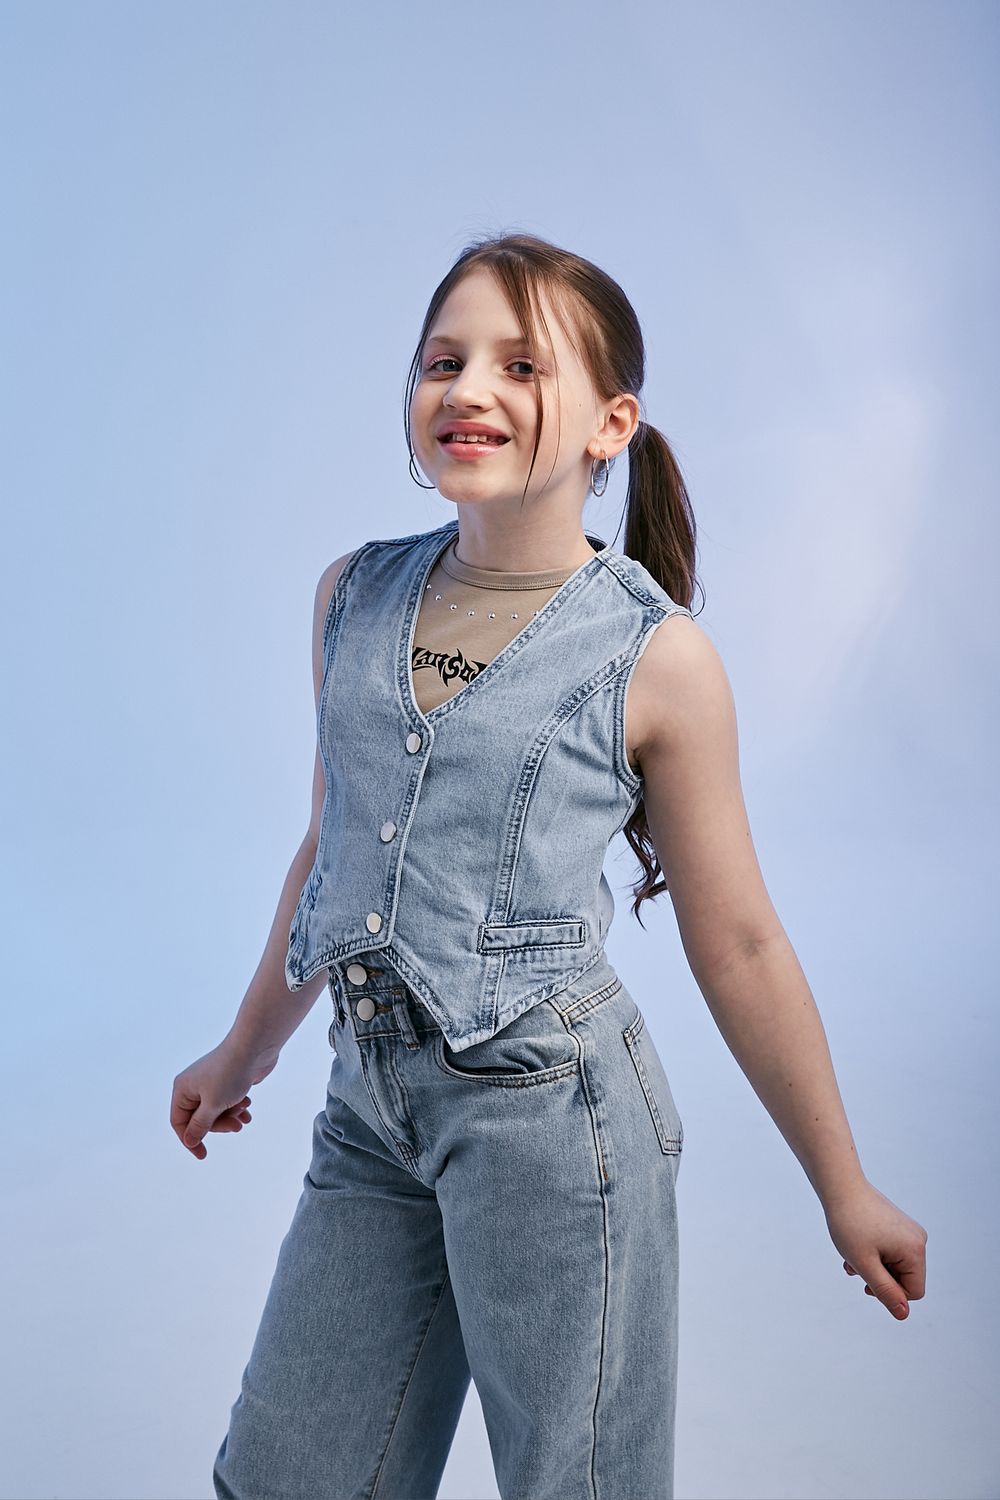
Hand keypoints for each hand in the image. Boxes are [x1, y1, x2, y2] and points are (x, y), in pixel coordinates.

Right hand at [170, 1037, 280, 1159]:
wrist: (254, 1047)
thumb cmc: (230, 1074)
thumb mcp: (212, 1105)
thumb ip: (200, 1126)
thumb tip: (189, 1140)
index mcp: (183, 1089)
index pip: (178, 1122)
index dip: (190, 1140)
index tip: (203, 1155)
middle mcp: (194, 1085)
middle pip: (200, 1119)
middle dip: (219, 1125)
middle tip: (236, 1127)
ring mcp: (211, 1083)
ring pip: (216, 1111)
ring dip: (230, 1116)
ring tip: (244, 1112)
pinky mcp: (227, 1081)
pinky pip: (227, 1102)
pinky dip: (236, 1108)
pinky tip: (248, 1108)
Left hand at [823, 1179, 927, 1319]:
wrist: (840, 1187)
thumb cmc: (850, 1224)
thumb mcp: (865, 1264)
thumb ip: (885, 1291)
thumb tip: (903, 1314)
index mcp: (916, 1249)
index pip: (914, 1292)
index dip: (889, 1293)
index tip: (866, 1280)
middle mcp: (918, 1239)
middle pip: (905, 1279)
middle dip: (879, 1278)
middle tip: (854, 1267)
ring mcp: (909, 1231)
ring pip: (895, 1266)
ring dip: (873, 1267)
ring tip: (851, 1257)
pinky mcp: (899, 1226)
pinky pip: (891, 1252)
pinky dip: (873, 1255)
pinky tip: (855, 1248)